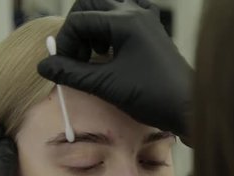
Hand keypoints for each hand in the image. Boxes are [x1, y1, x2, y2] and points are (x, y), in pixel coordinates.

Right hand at [37, 0, 192, 140]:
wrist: (189, 107)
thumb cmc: (151, 96)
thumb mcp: (105, 85)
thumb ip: (71, 73)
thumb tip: (43, 66)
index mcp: (124, 21)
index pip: (79, 21)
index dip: (64, 43)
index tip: (63, 66)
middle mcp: (136, 12)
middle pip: (92, 3)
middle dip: (77, 28)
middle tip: (76, 55)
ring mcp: (148, 20)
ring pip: (110, 6)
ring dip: (95, 25)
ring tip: (95, 54)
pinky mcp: (155, 31)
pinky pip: (130, 15)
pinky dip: (114, 26)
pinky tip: (114, 49)